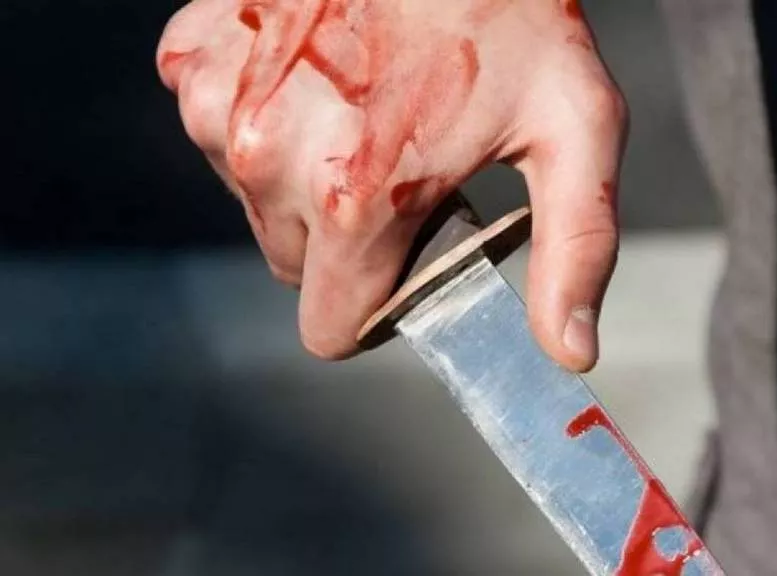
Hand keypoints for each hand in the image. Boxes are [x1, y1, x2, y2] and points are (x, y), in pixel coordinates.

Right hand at [156, 0, 627, 371]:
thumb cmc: (511, 14)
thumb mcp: (575, 130)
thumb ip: (576, 250)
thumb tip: (570, 351)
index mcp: (358, 198)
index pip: (332, 329)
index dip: (376, 305)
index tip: (408, 256)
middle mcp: (270, 160)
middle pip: (296, 267)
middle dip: (348, 239)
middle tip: (403, 165)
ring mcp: (221, 106)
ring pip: (258, 204)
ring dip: (306, 177)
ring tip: (367, 108)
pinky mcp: (194, 59)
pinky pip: (222, 134)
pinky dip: (269, 119)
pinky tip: (321, 75)